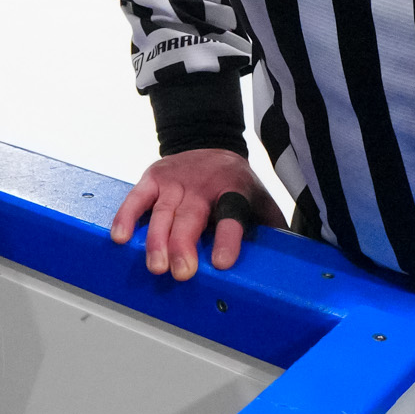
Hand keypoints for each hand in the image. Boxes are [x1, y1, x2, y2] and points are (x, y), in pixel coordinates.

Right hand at [110, 147, 284, 281]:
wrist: (207, 140)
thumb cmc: (234, 183)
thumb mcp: (259, 198)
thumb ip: (271, 226)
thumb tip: (293, 259)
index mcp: (234, 190)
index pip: (232, 214)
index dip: (227, 237)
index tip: (221, 262)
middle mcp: (203, 185)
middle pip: (191, 217)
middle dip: (184, 245)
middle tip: (181, 273)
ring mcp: (175, 181)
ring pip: (163, 213)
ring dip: (157, 241)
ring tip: (155, 266)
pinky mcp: (153, 178)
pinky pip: (137, 198)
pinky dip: (126, 216)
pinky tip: (121, 237)